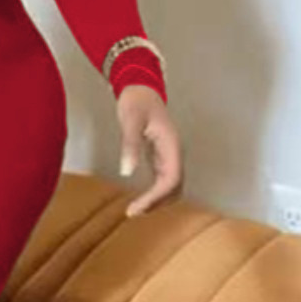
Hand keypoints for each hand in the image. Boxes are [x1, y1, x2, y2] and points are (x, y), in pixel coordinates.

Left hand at [116, 85, 182, 217]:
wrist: (140, 89)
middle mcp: (175, 153)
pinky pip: (164, 181)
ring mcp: (170, 155)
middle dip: (157, 203)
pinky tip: (140, 199)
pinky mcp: (162, 157)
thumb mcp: (130, 121)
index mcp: (172, 145)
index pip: (171, 180)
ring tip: (135, 210)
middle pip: (175, 188)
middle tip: (132, 212)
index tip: (136, 208)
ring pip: (172, 187)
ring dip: (157, 201)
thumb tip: (126, 172)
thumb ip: (130, 145)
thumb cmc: (136, 102)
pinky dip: (155, 193)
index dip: (156, 197)